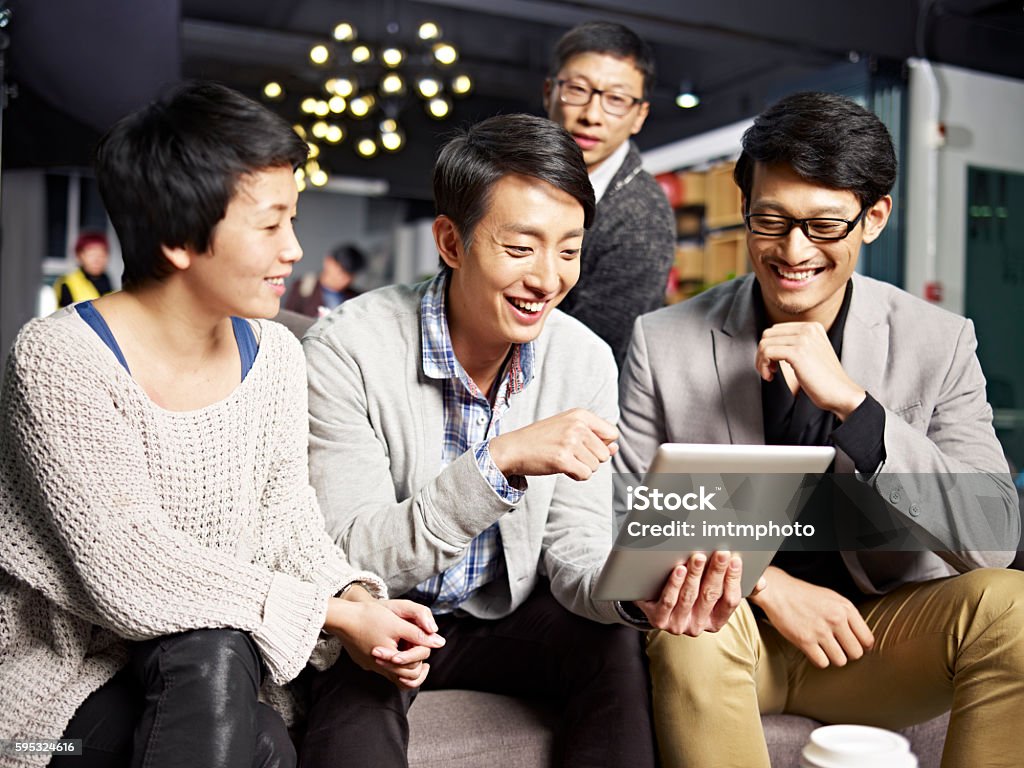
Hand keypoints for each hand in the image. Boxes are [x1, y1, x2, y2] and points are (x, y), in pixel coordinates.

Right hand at [324, 590, 444, 688]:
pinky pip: (383, 668)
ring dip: (405, 665)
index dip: (422, 655)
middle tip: (424, 654)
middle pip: (406, 677)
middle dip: (416, 664)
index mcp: (390, 661)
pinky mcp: (365, 662)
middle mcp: (379, 669)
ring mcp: (371, 667)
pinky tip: (395, 648)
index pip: (414, 669)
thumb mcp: (397, 623)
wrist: (342, 617)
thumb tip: (440, 643)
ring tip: (413, 651)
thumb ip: (418, 634)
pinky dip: (393, 662)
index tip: (426, 643)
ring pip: (394, 675)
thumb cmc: (368, 617)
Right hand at [488, 408, 617, 480]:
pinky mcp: (562, 459)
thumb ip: (594, 437)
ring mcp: (570, 442)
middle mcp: (577, 426)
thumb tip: (615, 449)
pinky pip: (585, 475)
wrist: (513, 448)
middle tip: (570, 454)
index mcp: (581, 415)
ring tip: (564, 459)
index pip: (612, 433)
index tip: (585, 447)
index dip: (603, 445)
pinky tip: (562, 468)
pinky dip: (576, 476)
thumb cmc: (541, 439)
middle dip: (591, 460)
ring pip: (596, 466)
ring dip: (582, 468)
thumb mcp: (568, 429)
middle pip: (605, 453)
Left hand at [635, 551, 757, 635]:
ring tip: (698, 557)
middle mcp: (698, 626)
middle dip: (716, 572)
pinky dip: (674, 585)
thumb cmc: (691, 592)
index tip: (736, 560)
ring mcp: (678, 625)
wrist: (654, 601)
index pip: (730, 601)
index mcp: (716, 620)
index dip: (734, 580)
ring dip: (695, 576)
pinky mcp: (658, 619)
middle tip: (720, 553)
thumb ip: (739, 587)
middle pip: (710, 596)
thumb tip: (761, 583)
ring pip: (689, 598)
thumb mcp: (714, 591)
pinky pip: (668, 602)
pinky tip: (679, 570)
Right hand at [750, 566, 873, 667]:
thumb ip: (848, 616)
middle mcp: (836, 619)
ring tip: (824, 649)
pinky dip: (818, 660)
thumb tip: (861, 637)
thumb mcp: (832, 598)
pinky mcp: (805, 640)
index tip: (854, 646)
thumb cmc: (804, 595)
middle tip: (838, 648)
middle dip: (847, 654)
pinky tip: (813, 650)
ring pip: (840, 661)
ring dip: (833, 658)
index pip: (867, 639)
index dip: (862, 646)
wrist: (778, 591)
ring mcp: (820, 630)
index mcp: (845, 608)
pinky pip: (822, 663)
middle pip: (856, 653)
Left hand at [755, 322, 865, 419]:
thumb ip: (795, 344)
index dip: (769, 347)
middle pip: (768, 335)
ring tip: (769, 374)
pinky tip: (771, 377)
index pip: (776, 330)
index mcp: (812, 327)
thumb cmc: (824, 379)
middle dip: (762, 354)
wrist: (841, 393)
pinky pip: (767, 353)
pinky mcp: (798, 352)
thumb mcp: (811, 354)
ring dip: (761, 362)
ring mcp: (803, 339)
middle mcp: (808, 329)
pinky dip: (763, 366)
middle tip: (769, 370)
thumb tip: (768, 344)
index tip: (772, 364)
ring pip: (765, 344)